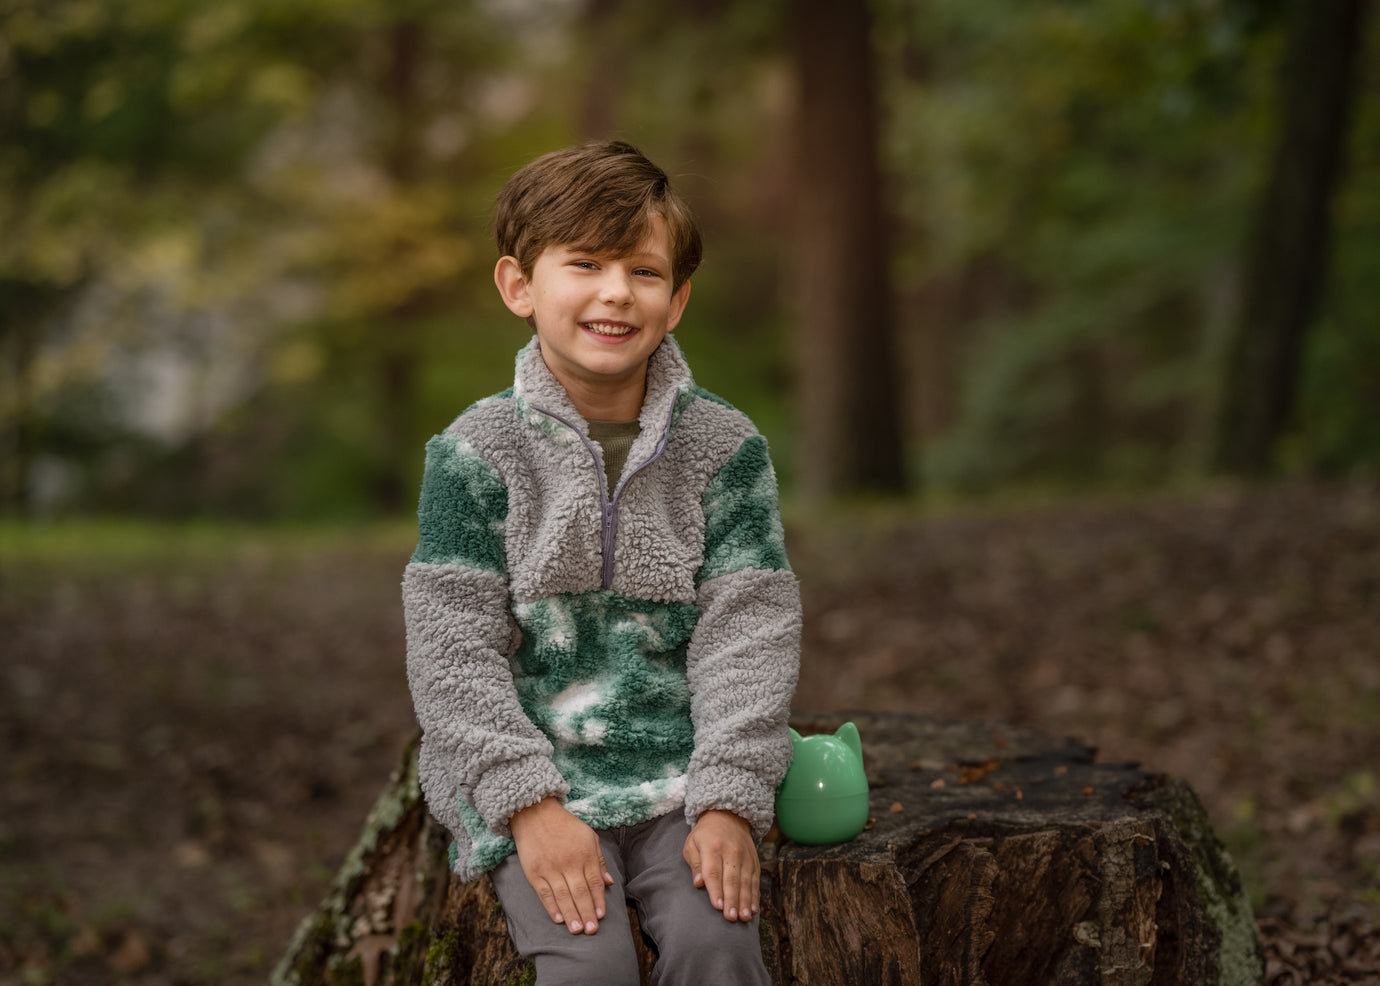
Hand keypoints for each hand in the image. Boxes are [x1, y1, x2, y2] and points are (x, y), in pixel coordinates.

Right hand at [509, 798, 614, 934]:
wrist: (535, 813)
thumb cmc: (565, 826)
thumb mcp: (589, 836)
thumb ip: (599, 860)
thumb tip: (609, 882)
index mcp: (585, 853)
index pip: (594, 882)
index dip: (598, 901)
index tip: (601, 916)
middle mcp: (569, 862)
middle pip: (580, 892)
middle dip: (587, 913)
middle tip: (591, 930)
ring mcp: (550, 868)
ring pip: (563, 896)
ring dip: (571, 914)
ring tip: (577, 930)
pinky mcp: (534, 872)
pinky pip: (544, 893)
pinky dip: (551, 907)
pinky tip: (558, 919)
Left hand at [683, 810, 758, 921]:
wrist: (728, 816)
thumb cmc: (705, 835)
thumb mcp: (692, 844)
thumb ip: (695, 864)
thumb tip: (698, 883)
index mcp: (713, 847)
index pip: (714, 872)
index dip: (716, 890)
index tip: (717, 907)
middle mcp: (731, 852)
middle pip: (732, 879)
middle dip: (732, 900)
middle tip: (731, 918)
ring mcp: (745, 856)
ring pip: (746, 881)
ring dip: (746, 901)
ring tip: (744, 917)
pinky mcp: (754, 860)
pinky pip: (755, 880)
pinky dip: (755, 895)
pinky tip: (754, 909)